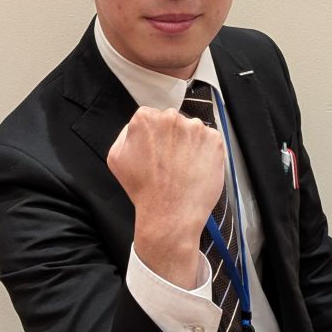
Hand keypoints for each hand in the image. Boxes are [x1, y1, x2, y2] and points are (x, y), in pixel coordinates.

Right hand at [107, 106, 224, 287]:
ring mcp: (196, 127)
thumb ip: (125, 133)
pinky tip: (196, 168)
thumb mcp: (116, 157)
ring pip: (192, 130)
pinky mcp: (215, 140)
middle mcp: (172, 117)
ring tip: (183, 168)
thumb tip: (137, 126)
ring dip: (188, 143)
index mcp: (145, 118)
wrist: (171, 214)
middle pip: (172, 120)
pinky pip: (209, 140)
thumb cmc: (142, 189)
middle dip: (171, 136)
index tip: (155, 151)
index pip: (151, 117)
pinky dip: (205, 151)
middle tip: (169, 161)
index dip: (152, 136)